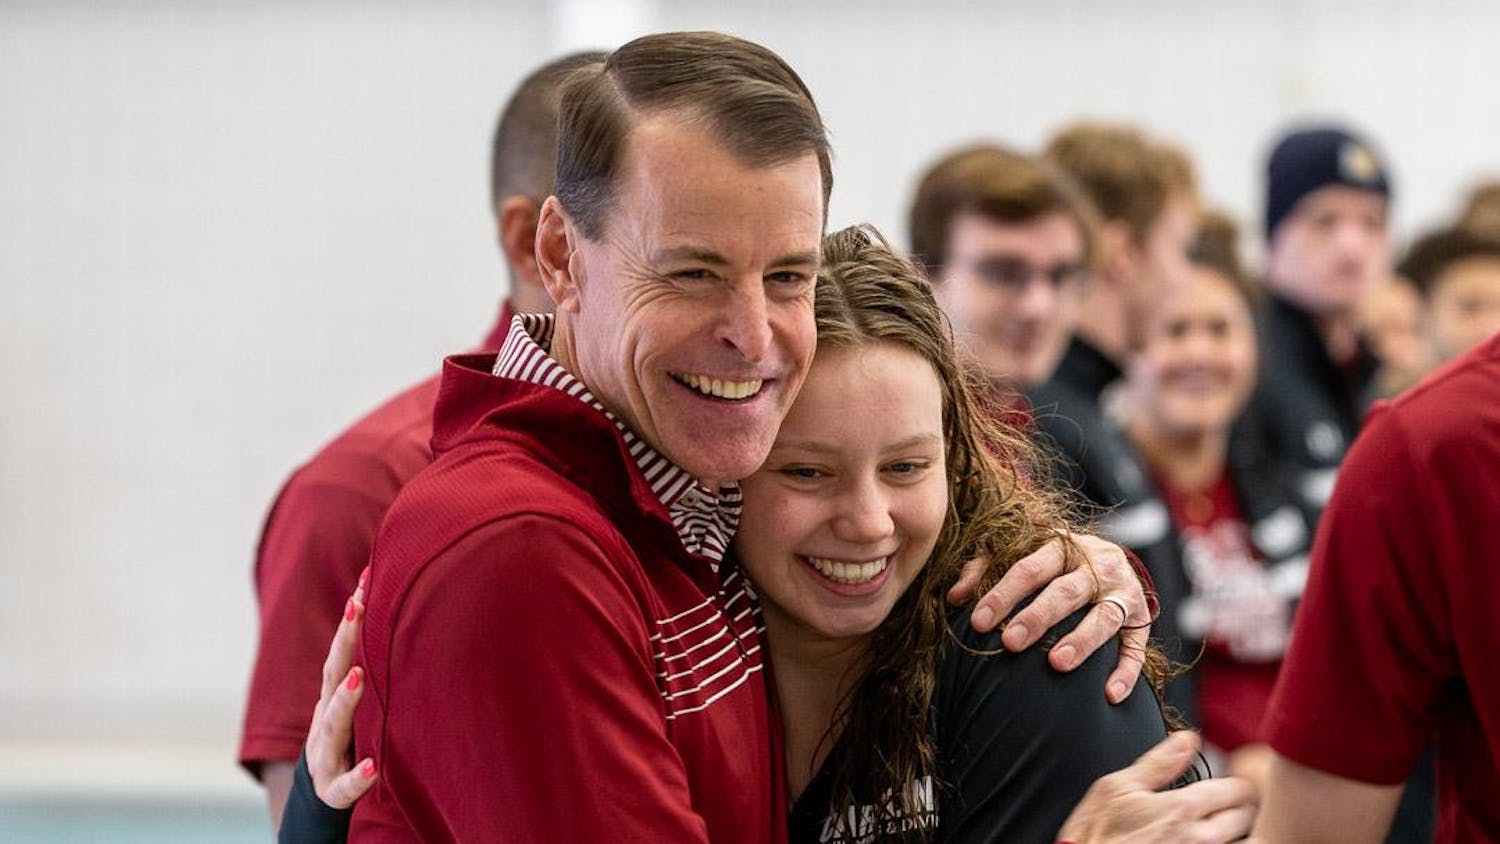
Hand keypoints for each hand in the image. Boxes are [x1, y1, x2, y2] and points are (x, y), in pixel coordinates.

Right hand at [305, 565, 377, 808]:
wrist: (323, 795)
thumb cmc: (350, 738)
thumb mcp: (358, 704)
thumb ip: (372, 668)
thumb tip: (403, 615)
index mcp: (334, 698)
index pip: (341, 653)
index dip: (350, 620)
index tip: (364, 583)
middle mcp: (325, 720)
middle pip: (332, 676)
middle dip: (344, 642)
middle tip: (358, 607)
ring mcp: (326, 755)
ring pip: (333, 725)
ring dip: (345, 701)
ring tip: (359, 677)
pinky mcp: (334, 791)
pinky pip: (346, 785)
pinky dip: (359, 777)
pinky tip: (374, 768)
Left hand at [948, 533, 1151, 702]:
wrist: (1112, 561)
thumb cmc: (1055, 564)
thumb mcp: (1025, 555)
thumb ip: (986, 569)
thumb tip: (955, 597)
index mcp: (1064, 547)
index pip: (1030, 568)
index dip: (1004, 594)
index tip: (981, 621)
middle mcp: (1098, 566)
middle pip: (1067, 591)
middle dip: (1038, 616)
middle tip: (1011, 642)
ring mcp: (1124, 592)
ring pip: (1105, 616)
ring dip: (1082, 640)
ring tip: (1056, 663)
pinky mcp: (1141, 619)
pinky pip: (1137, 648)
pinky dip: (1126, 671)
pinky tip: (1109, 695)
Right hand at [1057, 732, 1258, 843]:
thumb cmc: (1095, 835)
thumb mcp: (1116, 788)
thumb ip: (1157, 763)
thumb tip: (1186, 740)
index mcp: (1182, 809)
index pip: (1235, 790)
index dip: (1237, 782)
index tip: (1232, 782)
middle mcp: (1201, 840)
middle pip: (1247, 817)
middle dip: (1242, 806)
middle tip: (1231, 803)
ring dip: (1243, 833)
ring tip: (1229, 827)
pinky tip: (1217, 842)